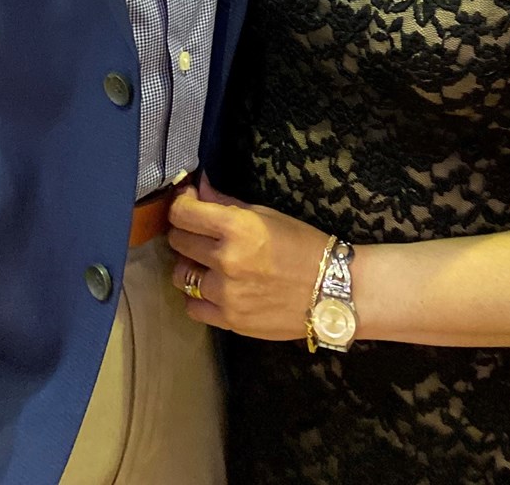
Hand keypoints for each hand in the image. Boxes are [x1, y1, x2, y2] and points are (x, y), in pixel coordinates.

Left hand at [167, 175, 329, 339]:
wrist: (332, 291)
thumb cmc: (302, 245)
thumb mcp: (266, 215)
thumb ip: (226, 203)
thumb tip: (199, 187)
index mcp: (235, 228)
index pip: (182, 213)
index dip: (180, 204)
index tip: (188, 203)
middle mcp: (225, 260)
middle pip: (177, 242)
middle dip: (185, 232)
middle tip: (200, 233)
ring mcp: (225, 294)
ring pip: (180, 276)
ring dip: (189, 266)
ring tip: (207, 263)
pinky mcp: (229, 321)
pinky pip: (193, 307)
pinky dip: (198, 297)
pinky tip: (215, 289)